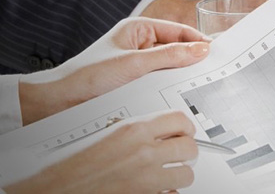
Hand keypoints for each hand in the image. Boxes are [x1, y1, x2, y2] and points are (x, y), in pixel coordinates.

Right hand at [4, 111, 197, 193]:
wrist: (52, 190)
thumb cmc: (69, 165)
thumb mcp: (104, 135)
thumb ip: (133, 132)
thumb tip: (154, 132)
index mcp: (133, 130)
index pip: (179, 120)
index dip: (186, 127)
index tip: (185, 131)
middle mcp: (144, 152)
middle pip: (189, 147)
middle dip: (186, 151)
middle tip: (180, 154)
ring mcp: (146, 177)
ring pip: (186, 174)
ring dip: (180, 174)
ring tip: (170, 174)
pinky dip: (169, 193)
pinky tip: (159, 190)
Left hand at [19, 18, 210, 124]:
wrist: (59, 102)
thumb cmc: (87, 77)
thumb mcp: (135, 64)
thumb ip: (171, 56)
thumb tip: (201, 50)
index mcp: (138, 28)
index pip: (178, 30)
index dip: (198, 41)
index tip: (217, 52)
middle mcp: (139, 43)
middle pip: (176, 47)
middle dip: (192, 58)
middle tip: (212, 68)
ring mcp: (138, 62)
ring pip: (170, 65)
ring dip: (180, 73)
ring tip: (196, 82)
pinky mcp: (135, 80)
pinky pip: (160, 79)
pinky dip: (169, 85)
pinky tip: (177, 93)